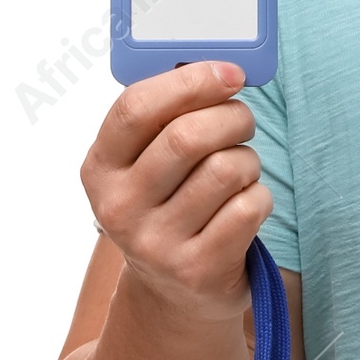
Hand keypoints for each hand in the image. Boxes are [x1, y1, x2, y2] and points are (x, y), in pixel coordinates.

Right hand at [80, 62, 272, 323]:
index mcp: (99, 168)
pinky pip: (250, 206)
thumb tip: (219, 66)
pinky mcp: (197, 269)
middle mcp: (119, 208)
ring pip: (226, 169)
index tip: (230, 73)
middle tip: (242, 122)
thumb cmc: (169, 203)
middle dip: (232, 117)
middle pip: (188, 136)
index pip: (135, 108)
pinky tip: (244, 205)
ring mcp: (156, 243)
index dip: (190, 81)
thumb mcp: (145, 164)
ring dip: (248, 159)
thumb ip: (167, 116)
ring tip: (239, 170)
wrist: (173, 292)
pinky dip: (259, 196)